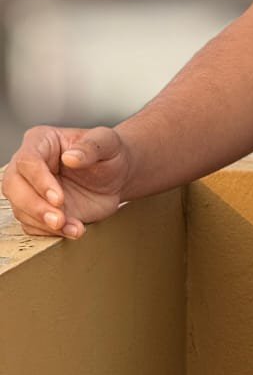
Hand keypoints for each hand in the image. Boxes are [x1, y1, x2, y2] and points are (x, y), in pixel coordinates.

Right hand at [1, 125, 132, 239]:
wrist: (118, 176)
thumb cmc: (110, 153)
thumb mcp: (108, 143)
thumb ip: (91, 147)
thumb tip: (71, 157)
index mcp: (42, 141)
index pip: (28, 160)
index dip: (39, 181)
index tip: (58, 198)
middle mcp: (30, 166)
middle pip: (13, 187)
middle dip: (35, 207)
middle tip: (59, 219)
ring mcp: (32, 189)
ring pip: (21, 209)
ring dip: (44, 224)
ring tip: (74, 226)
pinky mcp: (38, 211)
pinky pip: (33, 226)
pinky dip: (51, 233)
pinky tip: (73, 229)